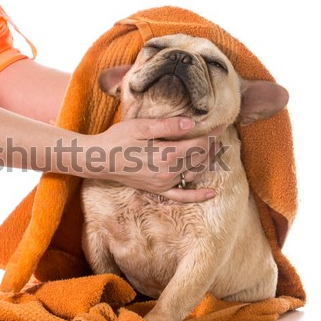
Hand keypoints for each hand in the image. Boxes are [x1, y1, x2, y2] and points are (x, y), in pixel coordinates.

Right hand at [82, 117, 220, 202]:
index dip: (212, 135)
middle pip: (200, 159)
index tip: (220, 125)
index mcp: (166, 154)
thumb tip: (191, 124)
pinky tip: (212, 193)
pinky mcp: (158, 190)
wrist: (100, 161)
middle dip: (212, 147)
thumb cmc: (118, 140)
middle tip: (217, 135)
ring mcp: (163, 183)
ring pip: (194, 173)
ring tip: (214, 150)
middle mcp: (168, 172)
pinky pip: (182, 196)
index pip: (199, 145)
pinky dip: (198, 196)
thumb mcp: (141, 127)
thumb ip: (167, 126)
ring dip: (207, 162)